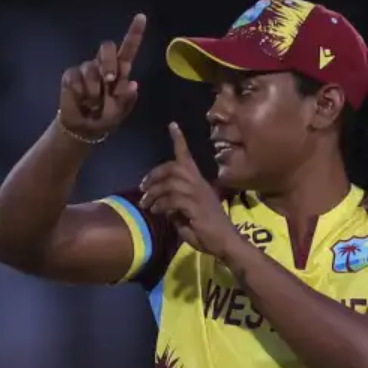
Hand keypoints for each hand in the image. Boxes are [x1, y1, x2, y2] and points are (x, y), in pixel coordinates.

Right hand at [57, 13, 146, 141]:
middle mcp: (103, 66)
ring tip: (93, 104)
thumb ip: (127, 99)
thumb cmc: (105, 117)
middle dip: (109, 62)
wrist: (85, 128)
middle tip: (109, 80)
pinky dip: (79, 93)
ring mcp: (86, 69)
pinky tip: (81, 101)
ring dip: (93, 91)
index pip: (128, 50)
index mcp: (120, 71)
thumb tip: (132, 85)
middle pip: (107, 48)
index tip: (141, 17)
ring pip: (91, 69)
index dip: (134, 34)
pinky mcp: (71, 75)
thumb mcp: (120, 112)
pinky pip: (75, 78)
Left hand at [140, 123, 240, 257]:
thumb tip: (164, 207)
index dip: (179, 140)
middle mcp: (199, 184)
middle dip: (154, 174)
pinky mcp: (195, 206)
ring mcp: (198, 194)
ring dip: (154, 192)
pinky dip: (161, 204)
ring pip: (171, 182)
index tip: (172, 125)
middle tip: (142, 187)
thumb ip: (176, 209)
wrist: (225, 242)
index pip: (187, 157)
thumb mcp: (187, 217)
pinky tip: (157, 211)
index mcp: (199, 184)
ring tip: (145, 204)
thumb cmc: (209, 232)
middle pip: (174, 167)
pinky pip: (173, 199)